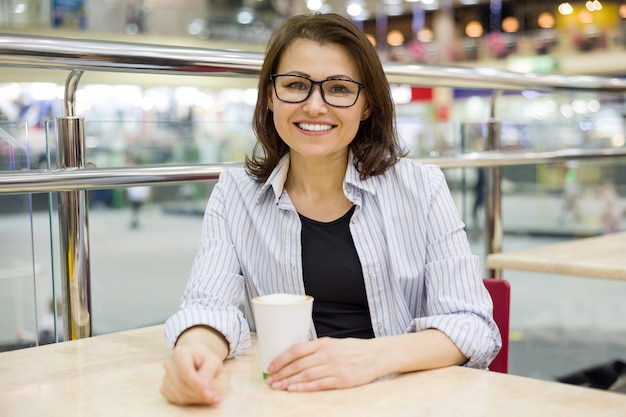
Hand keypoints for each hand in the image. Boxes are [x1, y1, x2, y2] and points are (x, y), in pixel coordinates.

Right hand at [160, 344, 223, 405]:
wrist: (196, 359)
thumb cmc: (205, 359)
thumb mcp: (213, 360)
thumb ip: (209, 370)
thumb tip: (204, 385)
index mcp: (180, 353)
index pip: (185, 371)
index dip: (196, 384)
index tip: (208, 393)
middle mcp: (169, 364)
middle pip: (182, 385)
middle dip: (200, 394)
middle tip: (217, 398)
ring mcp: (166, 377)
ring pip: (180, 395)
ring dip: (197, 399)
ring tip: (212, 397)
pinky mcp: (165, 388)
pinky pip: (177, 400)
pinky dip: (191, 401)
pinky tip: (201, 397)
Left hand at [264, 337, 383, 391]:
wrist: (377, 355)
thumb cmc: (354, 349)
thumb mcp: (334, 343)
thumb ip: (317, 348)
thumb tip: (295, 356)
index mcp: (324, 343)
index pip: (296, 349)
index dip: (281, 359)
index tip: (270, 366)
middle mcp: (328, 354)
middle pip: (298, 364)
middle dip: (281, 373)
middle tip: (270, 380)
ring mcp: (335, 367)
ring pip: (306, 375)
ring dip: (289, 382)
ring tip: (277, 387)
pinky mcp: (342, 380)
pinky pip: (319, 384)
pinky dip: (304, 387)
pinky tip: (293, 389)